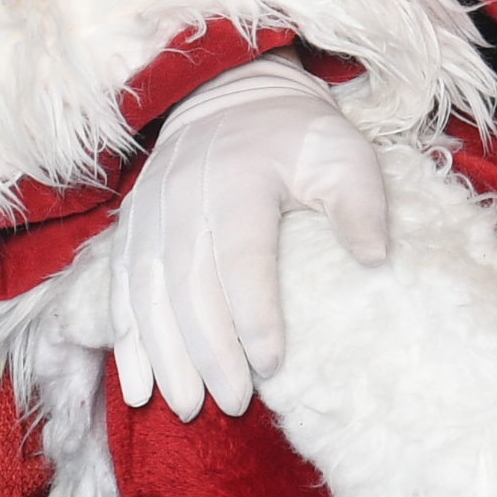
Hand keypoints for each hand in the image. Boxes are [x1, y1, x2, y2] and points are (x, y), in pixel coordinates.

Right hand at [106, 55, 391, 418]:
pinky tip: (135, 384)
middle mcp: (185, 196)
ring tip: (184, 406)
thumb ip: (361, 204)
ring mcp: (150, 211)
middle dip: (208, 351)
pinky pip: (120, 288)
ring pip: (147, 293)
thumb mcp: (343, 153)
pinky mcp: (130, 225)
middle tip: (230, 403)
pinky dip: (124, 340)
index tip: (271, 367)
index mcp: (241, 180)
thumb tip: (376, 259)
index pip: (243, 257)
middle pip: (190, 285)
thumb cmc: (297, 135)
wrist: (229, 91)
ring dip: (163, 355)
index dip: (254, 315)